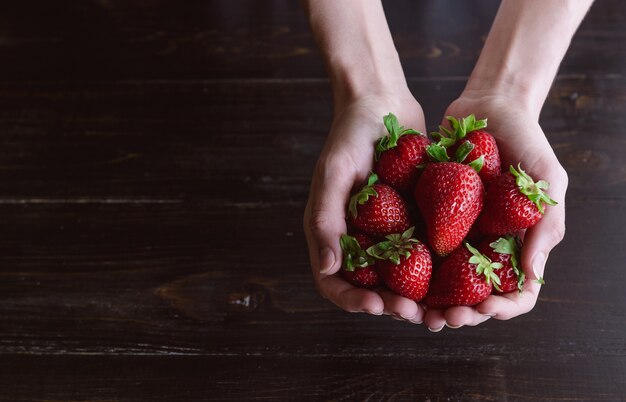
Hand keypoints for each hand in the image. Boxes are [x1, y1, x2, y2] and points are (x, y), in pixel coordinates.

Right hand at [303, 93, 427, 321]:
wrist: (381, 103)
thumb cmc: (349, 134)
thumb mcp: (333, 173)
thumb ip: (326, 219)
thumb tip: (328, 269)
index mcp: (333, 233)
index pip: (334, 282)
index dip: (353, 300)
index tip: (377, 305)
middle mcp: (359, 238)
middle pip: (371, 287)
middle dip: (392, 305)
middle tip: (417, 314)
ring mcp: (387, 232)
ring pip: (401, 278)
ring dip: (419, 297)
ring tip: (441, 309)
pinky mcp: (412, 220)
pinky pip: (423, 251)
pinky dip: (438, 269)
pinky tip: (461, 278)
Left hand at [422, 93, 567, 330]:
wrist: (489, 105)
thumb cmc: (528, 142)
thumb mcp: (547, 182)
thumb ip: (545, 227)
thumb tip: (533, 276)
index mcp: (517, 244)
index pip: (515, 293)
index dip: (500, 309)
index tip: (481, 309)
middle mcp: (485, 245)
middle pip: (473, 295)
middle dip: (458, 313)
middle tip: (438, 319)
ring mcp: (456, 232)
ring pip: (440, 279)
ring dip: (427, 300)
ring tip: (411, 307)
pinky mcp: (430, 215)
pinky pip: (415, 245)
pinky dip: (405, 265)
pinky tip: (390, 273)